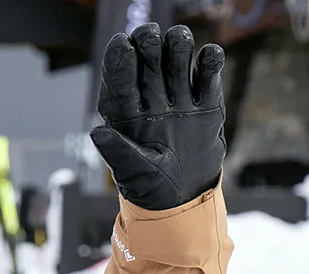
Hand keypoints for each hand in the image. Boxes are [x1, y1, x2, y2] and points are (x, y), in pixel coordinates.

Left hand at [90, 23, 225, 211]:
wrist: (188, 197)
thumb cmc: (152, 186)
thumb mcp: (134, 172)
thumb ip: (117, 151)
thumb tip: (97, 132)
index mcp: (127, 111)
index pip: (121, 78)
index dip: (120, 58)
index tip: (123, 44)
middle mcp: (151, 97)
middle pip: (149, 57)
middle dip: (149, 43)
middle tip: (151, 40)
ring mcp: (179, 96)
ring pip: (177, 56)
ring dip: (178, 44)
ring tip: (180, 43)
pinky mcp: (206, 100)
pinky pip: (208, 71)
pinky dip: (211, 59)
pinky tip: (210, 57)